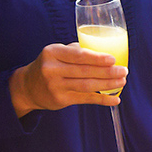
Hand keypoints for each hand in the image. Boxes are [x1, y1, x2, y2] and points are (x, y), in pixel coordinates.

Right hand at [9, 43, 125, 115]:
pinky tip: (115, 99)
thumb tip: (103, 50)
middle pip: (85, 71)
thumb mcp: (56, 53)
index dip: (97, 58)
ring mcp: (55, 86)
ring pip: (87, 86)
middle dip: (108, 72)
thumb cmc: (49, 65)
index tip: (113, 59)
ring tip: (122, 81)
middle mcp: (52, 69)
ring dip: (108, 84)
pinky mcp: (60, 100)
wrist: (28, 87)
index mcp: (53, 52)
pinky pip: (85, 99)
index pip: (78, 55)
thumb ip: (76, 51)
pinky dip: (102, 99)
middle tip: (124, 71)